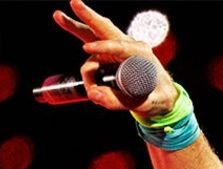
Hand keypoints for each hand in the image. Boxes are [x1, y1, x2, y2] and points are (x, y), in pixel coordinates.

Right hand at [53, 0, 177, 116]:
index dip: (103, 48)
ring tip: (58, 16)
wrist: (163, 96)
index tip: (87, 50)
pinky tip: (62, 19)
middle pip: (106, 29)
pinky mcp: (110, 52)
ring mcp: (118, 47)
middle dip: (89, 16)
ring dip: (75, 24)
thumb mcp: (143, 104)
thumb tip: (93, 95)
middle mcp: (130, 46)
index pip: (120, 46)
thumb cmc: (156, 98)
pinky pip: (91, 41)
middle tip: (74, 2)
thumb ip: (118, 102)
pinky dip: (77, 31)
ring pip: (94, 34)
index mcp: (142, 55)